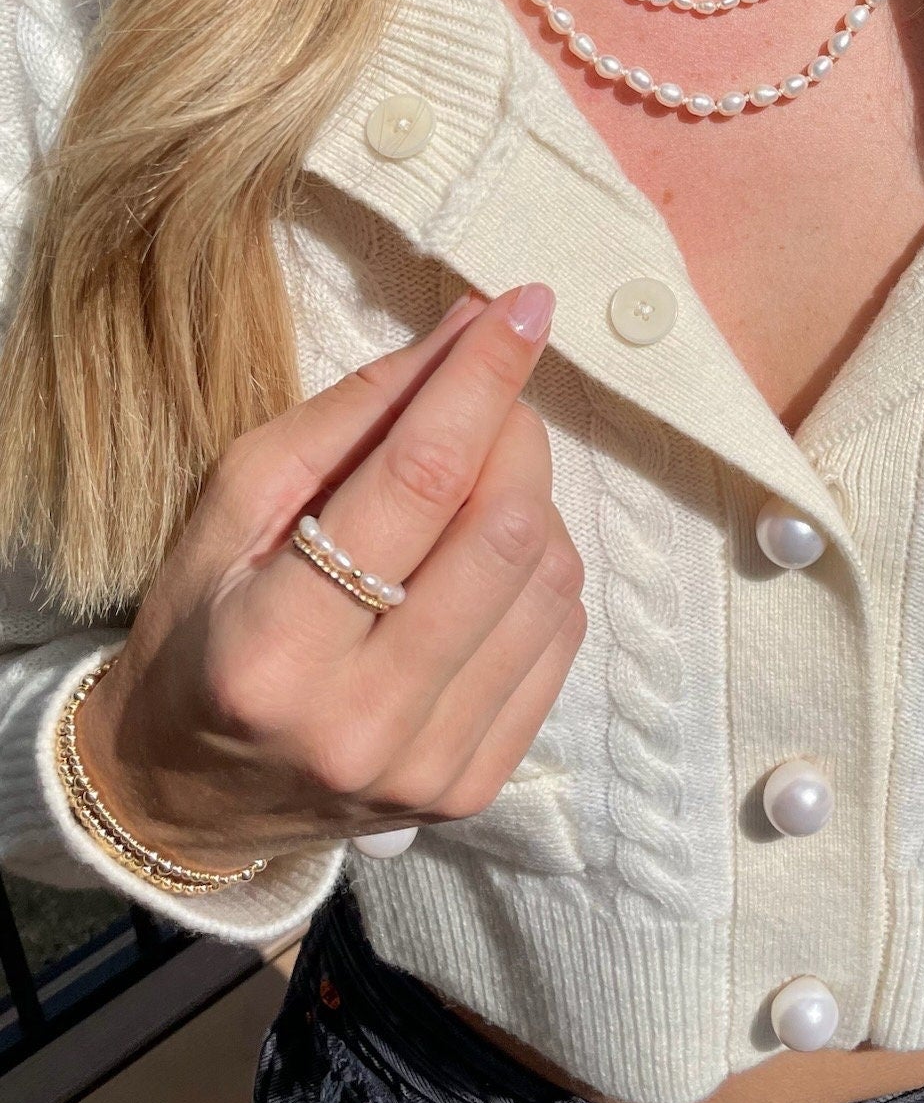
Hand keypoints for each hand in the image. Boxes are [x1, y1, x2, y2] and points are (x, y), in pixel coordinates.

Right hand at [73, 284, 584, 873]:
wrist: (182, 796)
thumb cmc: (203, 625)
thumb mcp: (234, 505)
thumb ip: (353, 414)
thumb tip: (472, 327)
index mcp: (276, 646)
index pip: (420, 481)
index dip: (481, 381)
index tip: (524, 306)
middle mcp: (360, 719)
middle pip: (504, 530)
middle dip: (514, 433)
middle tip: (487, 400)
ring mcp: (428, 766)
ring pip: (549, 580)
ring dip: (531, 501)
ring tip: (473, 491)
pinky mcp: (476, 788)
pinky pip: (561, 638)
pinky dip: (541, 573)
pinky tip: (486, 563)